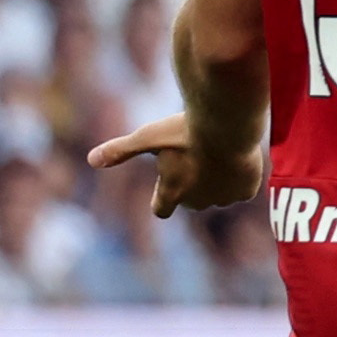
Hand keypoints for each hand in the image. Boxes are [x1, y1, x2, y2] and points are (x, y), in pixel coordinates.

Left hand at [86, 111, 263, 217]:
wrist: (228, 126)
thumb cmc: (183, 131)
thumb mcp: (148, 136)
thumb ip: (120, 150)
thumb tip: (91, 160)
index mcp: (172, 191)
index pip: (161, 209)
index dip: (162, 199)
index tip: (165, 187)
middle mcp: (197, 201)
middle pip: (191, 201)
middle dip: (191, 185)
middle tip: (193, 157)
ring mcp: (224, 198)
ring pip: (218, 195)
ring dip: (216, 182)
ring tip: (216, 155)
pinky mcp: (246, 191)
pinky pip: (240, 190)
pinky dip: (239, 179)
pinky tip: (236, 160)